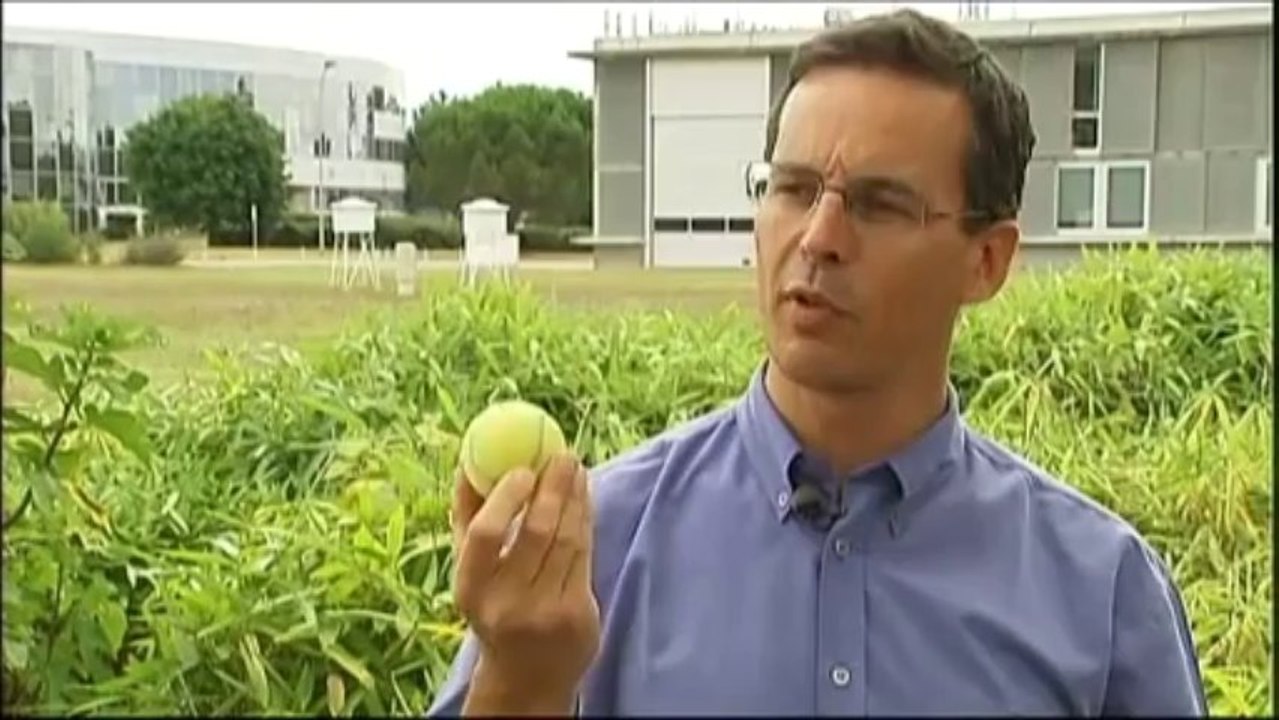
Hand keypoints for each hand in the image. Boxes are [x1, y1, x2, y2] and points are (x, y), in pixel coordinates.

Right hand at [451, 453, 600, 714]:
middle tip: (561, 455)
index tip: (523, 468)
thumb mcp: (470, 571)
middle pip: (536, 533)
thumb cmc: (493, 606)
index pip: (486, 535)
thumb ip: (467, 518)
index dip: (506, 497)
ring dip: (575, 498)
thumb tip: (468, 460)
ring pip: (567, 541)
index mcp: (471, 588)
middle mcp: (507, 603)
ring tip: (576, 468)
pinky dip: (585, 521)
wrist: (525, 676)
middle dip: (553, 488)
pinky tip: (585, 498)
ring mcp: (546, 612)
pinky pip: (584, 556)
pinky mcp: (578, 616)